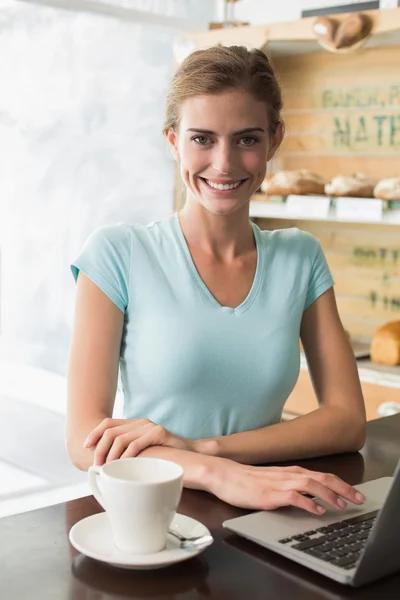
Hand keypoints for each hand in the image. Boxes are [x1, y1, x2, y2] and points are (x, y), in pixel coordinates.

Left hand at [84, 418, 195, 465]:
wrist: (190, 454)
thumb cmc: (164, 457)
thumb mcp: (142, 452)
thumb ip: (128, 452)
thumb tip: (104, 463)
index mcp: (134, 425)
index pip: (108, 423)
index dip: (94, 433)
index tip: (85, 446)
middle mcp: (140, 422)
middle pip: (110, 431)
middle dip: (100, 449)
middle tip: (98, 465)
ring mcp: (149, 426)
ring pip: (120, 438)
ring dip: (110, 455)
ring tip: (108, 468)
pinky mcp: (158, 433)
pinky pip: (136, 444)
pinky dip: (126, 455)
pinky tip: (123, 465)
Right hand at [209, 460, 365, 514]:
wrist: (223, 474)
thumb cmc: (245, 480)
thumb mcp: (272, 481)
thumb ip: (290, 485)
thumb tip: (310, 496)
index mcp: (290, 471)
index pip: (322, 475)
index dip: (341, 484)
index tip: (355, 493)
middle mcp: (288, 474)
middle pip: (322, 477)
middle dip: (343, 488)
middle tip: (358, 499)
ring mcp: (279, 483)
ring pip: (311, 484)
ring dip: (329, 495)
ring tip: (341, 506)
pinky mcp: (269, 494)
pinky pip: (293, 496)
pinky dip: (308, 503)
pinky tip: (317, 511)